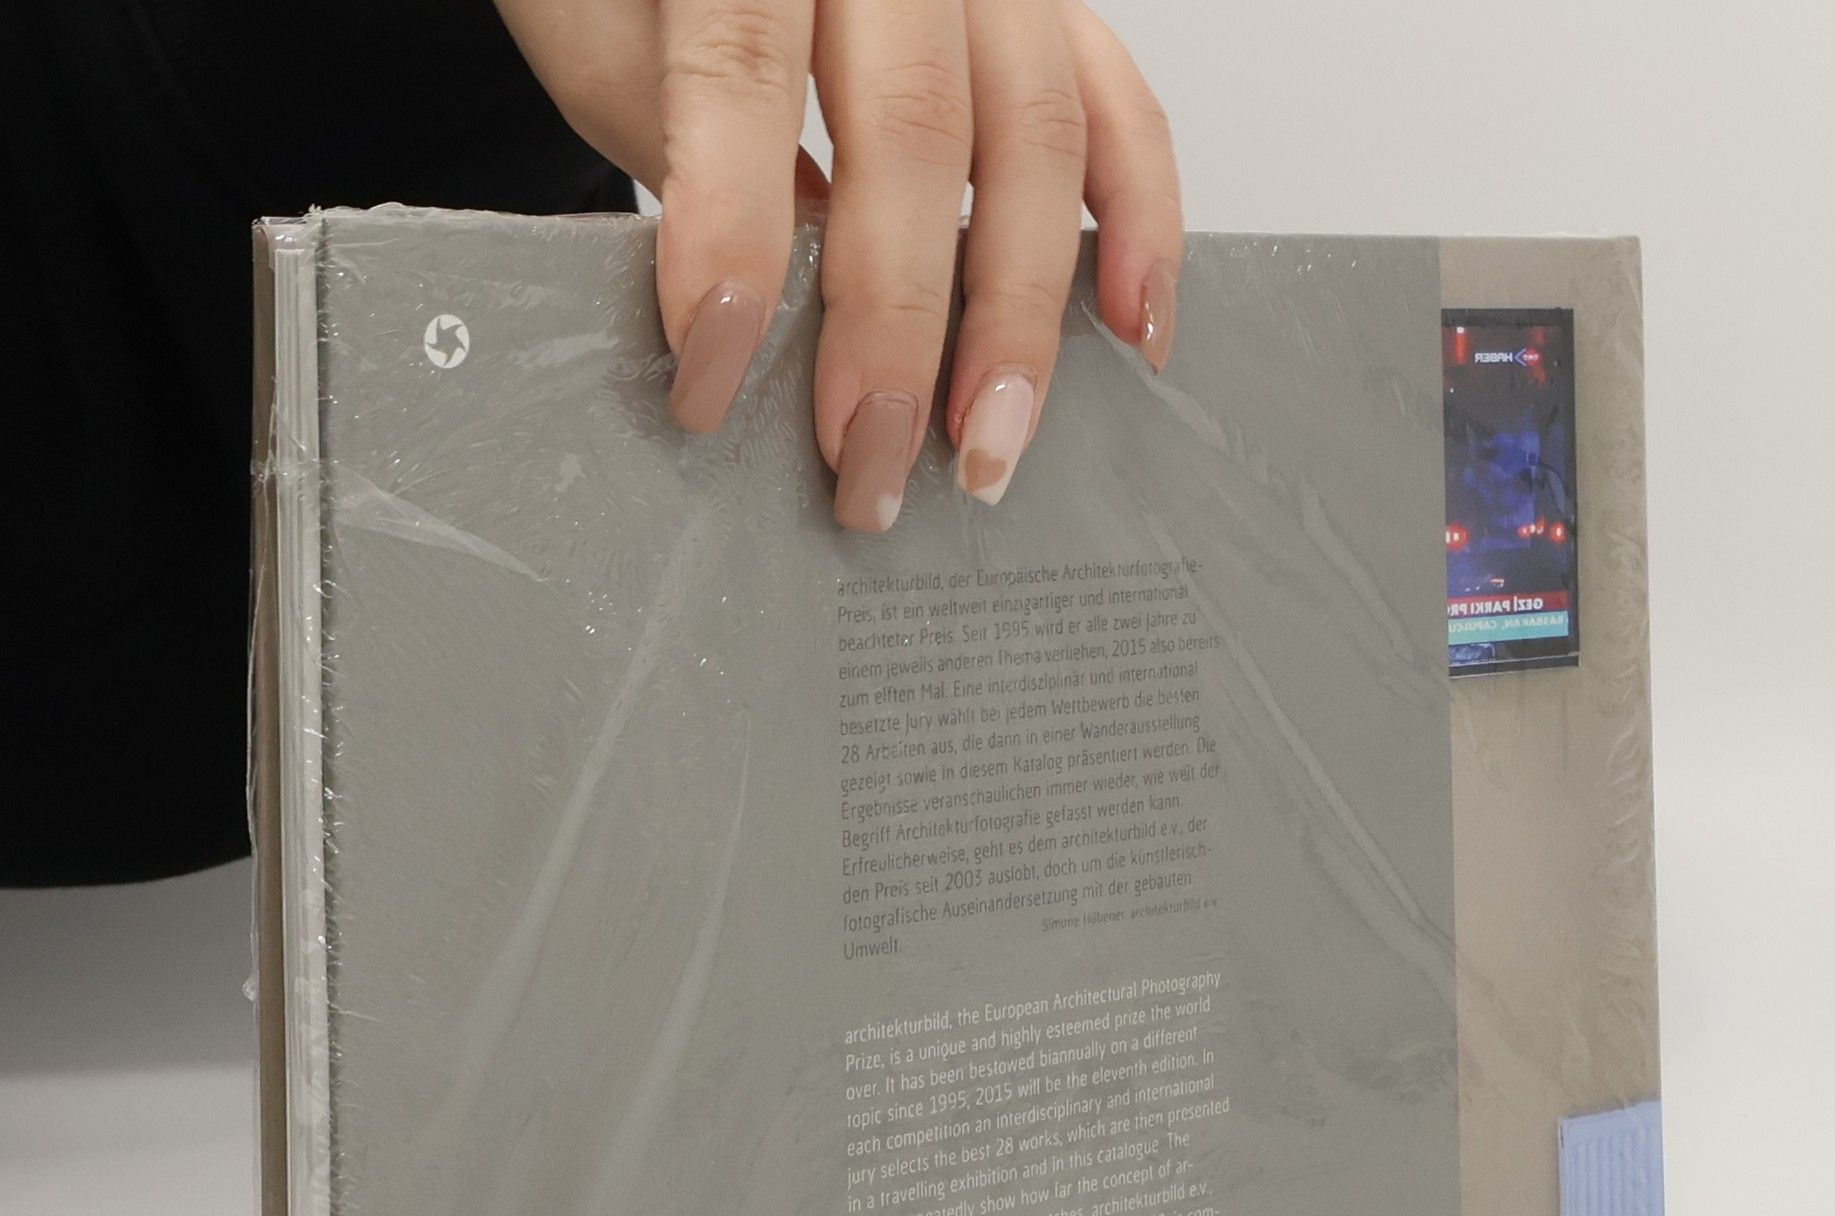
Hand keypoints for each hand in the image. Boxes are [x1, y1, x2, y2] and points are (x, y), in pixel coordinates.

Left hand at [492, 0, 1181, 528]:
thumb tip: (754, 314)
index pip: (746, 77)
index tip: (711, 378)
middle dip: (894, 327)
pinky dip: (1142, 226)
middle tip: (869, 462)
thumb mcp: (600, 33)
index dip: (731, 238)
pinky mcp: (1054, 18)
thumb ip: (671, 143)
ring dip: (1019, 319)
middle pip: (916, 131)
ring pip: (1037, 139)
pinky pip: (1120, 113)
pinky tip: (1130, 333)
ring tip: (988, 446)